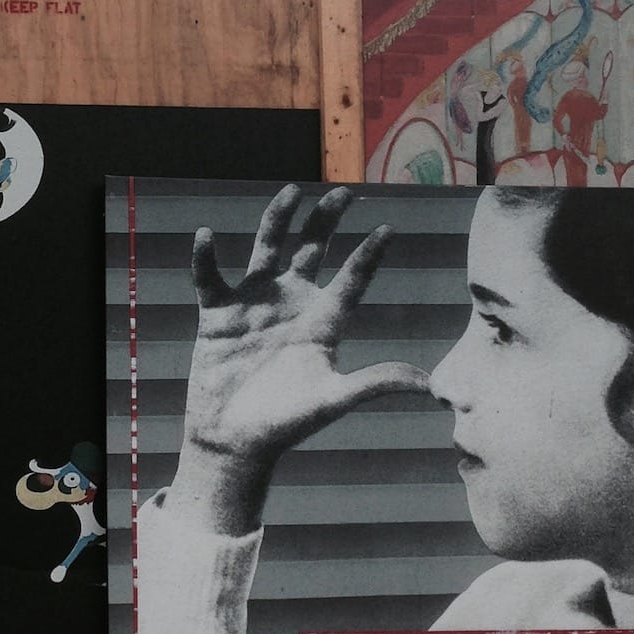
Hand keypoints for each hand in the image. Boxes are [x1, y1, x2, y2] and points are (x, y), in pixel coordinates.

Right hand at [171, 185, 428, 532]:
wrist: (235, 442)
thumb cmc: (286, 425)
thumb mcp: (332, 399)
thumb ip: (375, 384)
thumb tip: (428, 384)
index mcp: (322, 323)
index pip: (351, 280)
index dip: (369, 255)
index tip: (387, 229)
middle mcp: (291, 305)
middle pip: (312, 252)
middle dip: (326, 222)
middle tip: (345, 193)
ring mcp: (254, 305)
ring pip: (267, 249)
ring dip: (278, 220)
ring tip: (291, 191)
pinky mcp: (218, 315)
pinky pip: (210, 278)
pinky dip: (204, 258)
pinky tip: (205, 237)